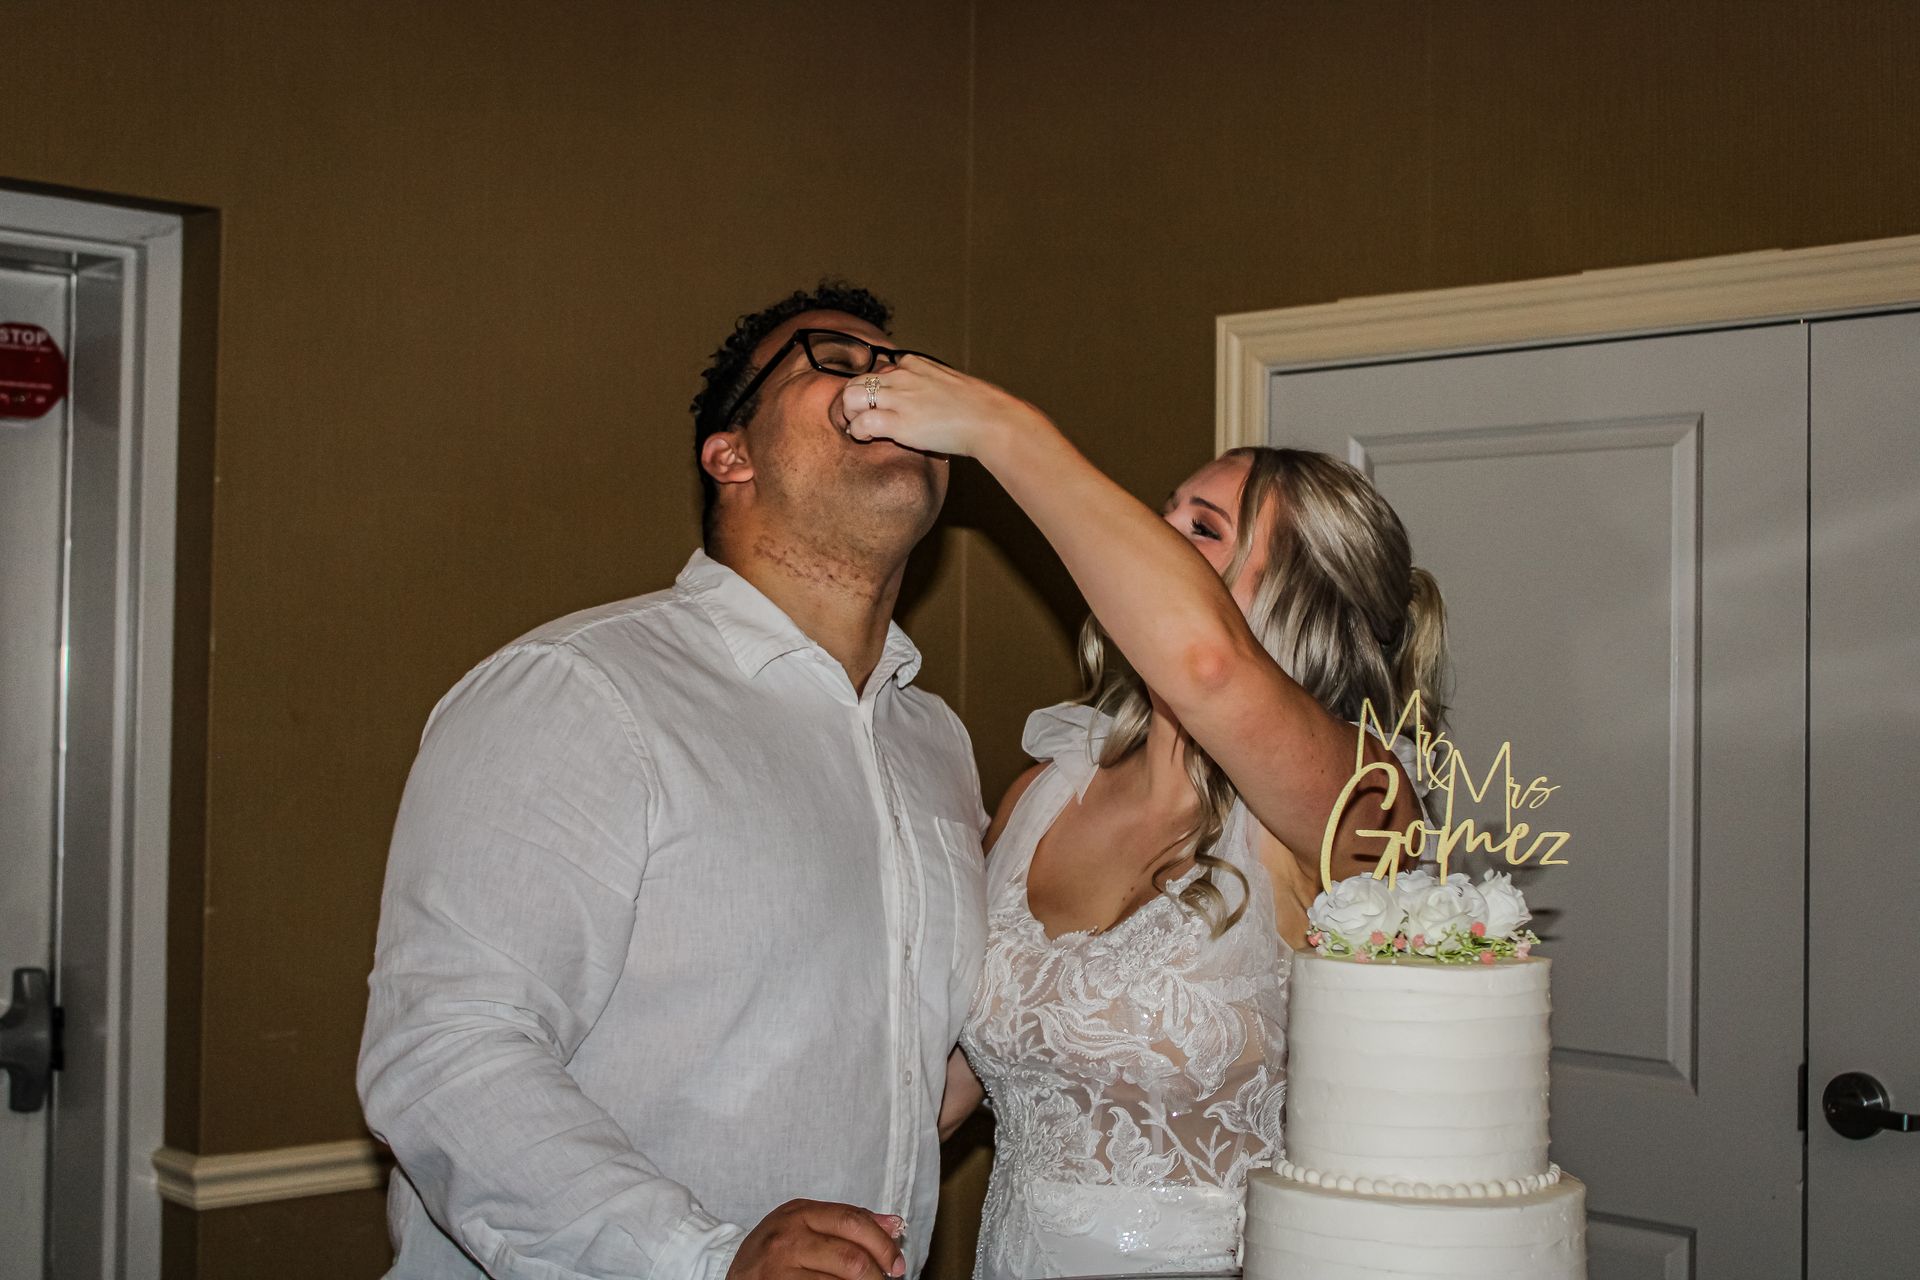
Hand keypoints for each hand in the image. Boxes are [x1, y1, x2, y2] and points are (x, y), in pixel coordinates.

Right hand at [726, 1199, 905, 1279]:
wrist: (732, 1274)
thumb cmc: (775, 1251)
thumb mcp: (805, 1226)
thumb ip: (848, 1222)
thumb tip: (894, 1225)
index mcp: (800, 1213)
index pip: (853, 1221)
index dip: (882, 1244)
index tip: (896, 1263)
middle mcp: (787, 1237)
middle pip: (850, 1258)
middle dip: (876, 1274)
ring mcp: (778, 1269)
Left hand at [838, 357, 1045, 457]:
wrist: (991, 420)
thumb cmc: (979, 408)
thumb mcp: (951, 384)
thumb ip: (931, 387)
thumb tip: (927, 403)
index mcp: (915, 364)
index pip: (879, 371)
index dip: (875, 391)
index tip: (880, 406)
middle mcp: (902, 376)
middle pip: (857, 380)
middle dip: (853, 400)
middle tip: (859, 417)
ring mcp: (899, 397)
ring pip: (851, 397)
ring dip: (850, 414)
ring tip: (859, 428)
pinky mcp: (898, 422)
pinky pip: (861, 423)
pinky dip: (857, 431)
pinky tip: (866, 439)